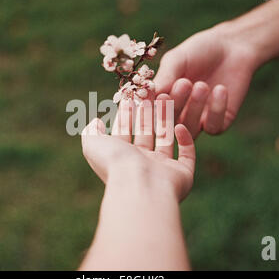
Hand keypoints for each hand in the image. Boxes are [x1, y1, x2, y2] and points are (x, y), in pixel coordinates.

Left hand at [81, 94, 195, 201]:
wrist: (140, 185)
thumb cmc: (115, 164)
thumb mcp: (92, 145)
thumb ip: (91, 132)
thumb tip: (95, 122)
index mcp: (121, 160)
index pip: (124, 133)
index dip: (126, 115)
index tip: (130, 97)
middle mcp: (142, 165)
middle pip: (145, 134)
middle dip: (147, 113)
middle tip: (150, 93)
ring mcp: (162, 170)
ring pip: (165, 139)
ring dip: (165, 119)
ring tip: (165, 98)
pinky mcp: (182, 174)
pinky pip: (186, 154)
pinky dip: (185, 140)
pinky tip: (179, 126)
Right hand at [154, 24, 259, 137]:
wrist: (232, 46)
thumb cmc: (198, 51)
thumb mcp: (177, 60)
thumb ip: (164, 77)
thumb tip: (145, 94)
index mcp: (161, 100)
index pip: (151, 112)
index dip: (153, 107)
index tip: (158, 94)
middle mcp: (176, 114)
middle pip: (169, 123)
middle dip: (175, 105)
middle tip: (182, 84)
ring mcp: (196, 121)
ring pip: (190, 129)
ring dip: (194, 108)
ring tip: (202, 85)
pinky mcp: (218, 123)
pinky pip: (213, 127)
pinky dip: (216, 109)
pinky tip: (220, 89)